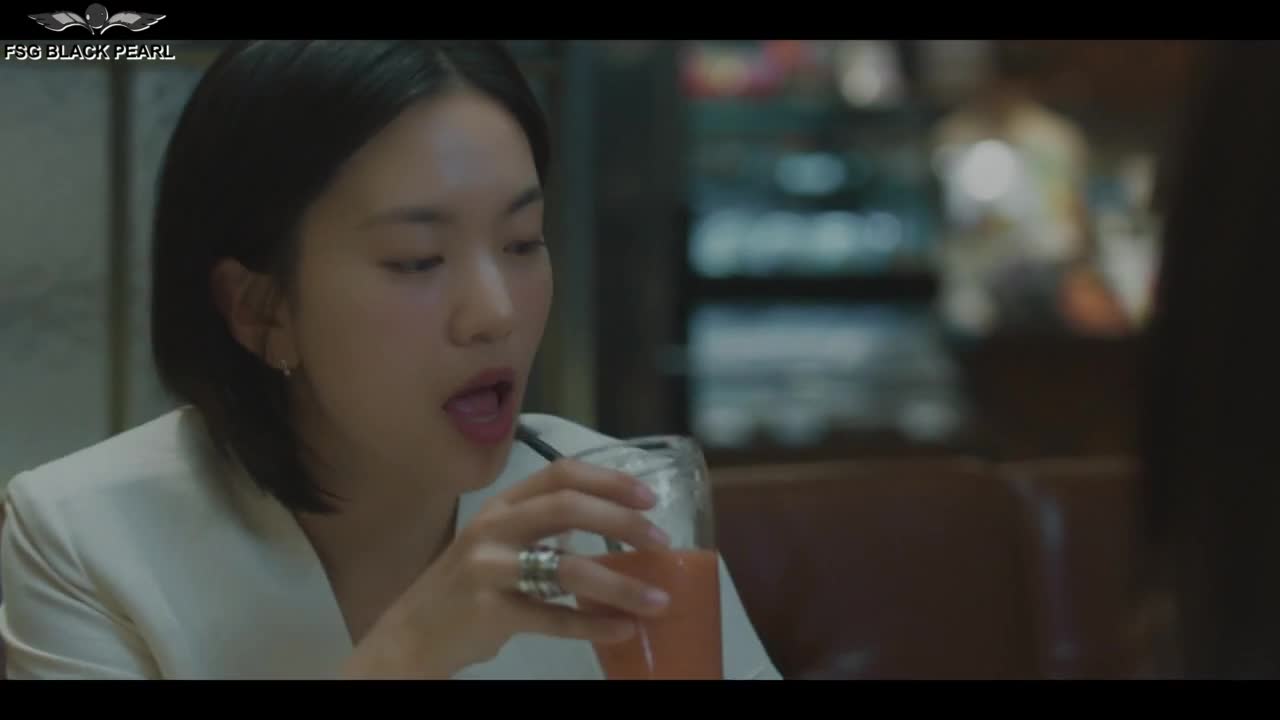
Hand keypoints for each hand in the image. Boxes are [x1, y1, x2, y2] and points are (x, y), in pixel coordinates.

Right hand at [340, 458, 671, 678]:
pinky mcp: (490, 611)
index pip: (560, 473)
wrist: (412, 634)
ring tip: (657, 599)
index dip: (609, 480)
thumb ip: (543, 529)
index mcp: (503, 505)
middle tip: (661, 541)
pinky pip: (554, 617)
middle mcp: (494, 527)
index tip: (649, 496)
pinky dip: (594, 624)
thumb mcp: (498, 544)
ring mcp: (489, 568)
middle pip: (568, 508)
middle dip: (622, 521)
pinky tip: (623, 629)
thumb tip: (607, 525)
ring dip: (620, 584)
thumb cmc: (465, 587)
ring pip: (567, 567)